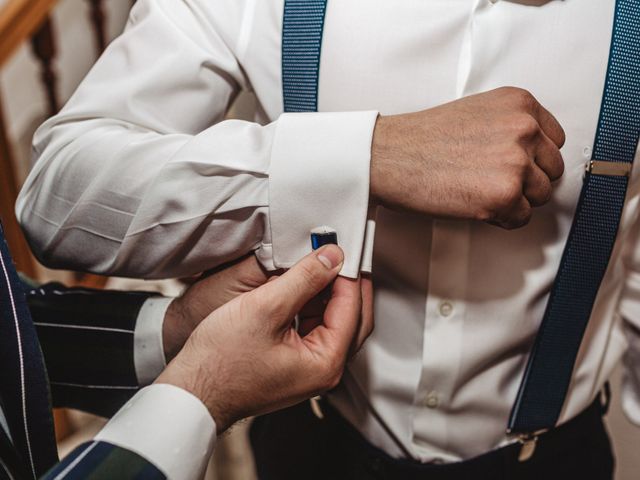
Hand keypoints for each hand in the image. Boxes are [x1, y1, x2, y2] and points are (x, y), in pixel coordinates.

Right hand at [156, 245, 371, 431]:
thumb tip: (332, 256)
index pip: (352, 308)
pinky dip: (313, 305)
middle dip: (346, 283)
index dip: (348, 273)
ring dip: (328, 292)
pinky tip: (300, 284)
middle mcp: (325, 370)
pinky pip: (314, 329)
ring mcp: (310, 370)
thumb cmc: (221, 359)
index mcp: (326, 362)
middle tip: (337, 253)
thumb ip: (305, 279)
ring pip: (334, 322)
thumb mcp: (266, 307)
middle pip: (352, 318)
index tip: (338, 247)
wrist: (192, 391)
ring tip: (316, 262)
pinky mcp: (294, 365)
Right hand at [370, 87, 565, 228]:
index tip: (513, 164)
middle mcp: (524, 129)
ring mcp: (516, 163)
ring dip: (514, 200)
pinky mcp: (504, 196)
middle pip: (551, 170)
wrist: (388, 156)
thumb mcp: (477, 112)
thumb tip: (533, 154)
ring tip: (479, 190)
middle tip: (491, 180)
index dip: (533, 157)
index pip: (555, 139)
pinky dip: (500, 219)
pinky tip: (473, 203)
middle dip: (527, 180)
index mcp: (519, 104)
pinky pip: (520, 219)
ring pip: (540, 196)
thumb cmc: (421, 139)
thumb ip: (510, 126)